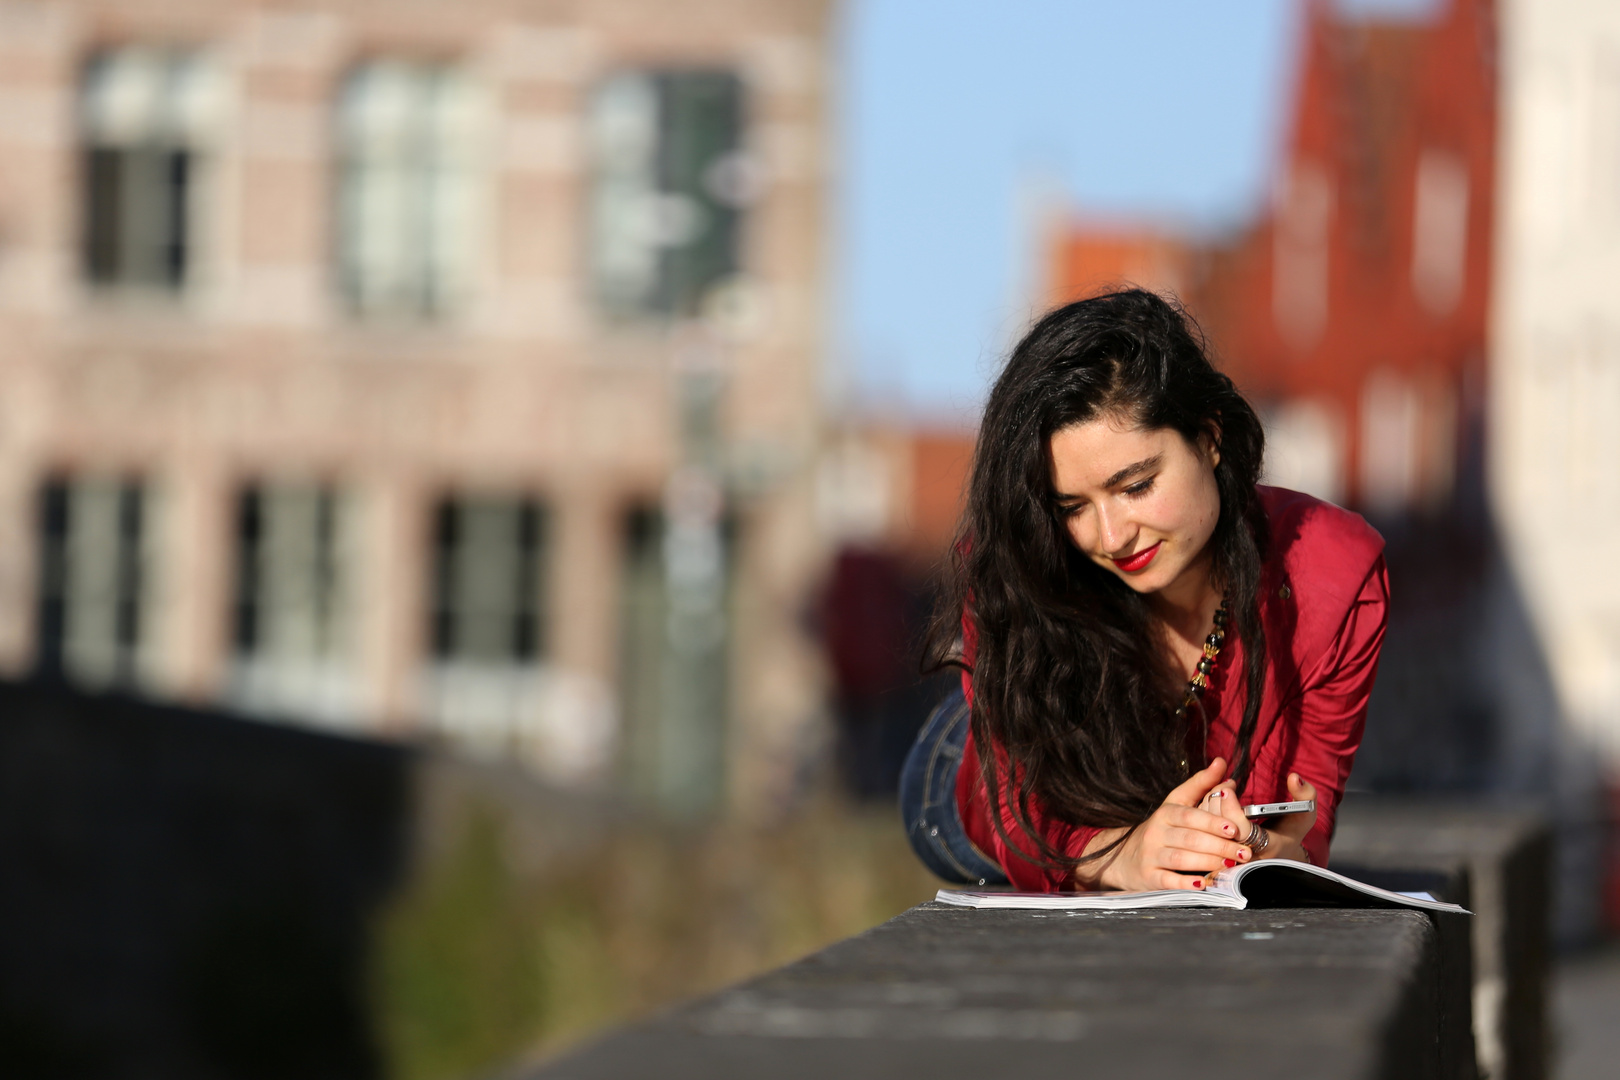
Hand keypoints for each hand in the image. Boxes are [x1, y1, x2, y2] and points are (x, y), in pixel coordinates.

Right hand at [1077, 758, 1256, 891]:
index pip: (1190, 816)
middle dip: (1219, 846)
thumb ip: (1201, 783)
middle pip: (1189, 839)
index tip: (1234, 828)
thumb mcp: (1176, 803)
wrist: (1125, 857)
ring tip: (1231, 865)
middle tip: (1243, 852)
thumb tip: (1221, 762)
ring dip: (1208, 863)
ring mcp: (1151, 856)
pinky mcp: (1149, 877)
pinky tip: (1203, 885)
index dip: (1212, 822)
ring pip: (1181, 859)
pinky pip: (1167, 881)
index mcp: (1166, 813)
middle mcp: (1156, 833)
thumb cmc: (1161, 828)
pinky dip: (1185, 883)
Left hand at [1207, 772, 1317, 863]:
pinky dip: (1204, 818)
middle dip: (1217, 802)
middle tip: (1225, 787)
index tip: (1228, 788)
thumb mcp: (1306, 813)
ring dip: (1209, 807)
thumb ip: (1305, 794)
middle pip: (1220, 829)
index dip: (1231, 809)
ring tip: (1221, 794)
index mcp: (1268, 847)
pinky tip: (1214, 807)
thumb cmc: (1292, 831)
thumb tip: (1295, 778)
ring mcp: (1230, 860)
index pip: (1242, 831)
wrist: (1281, 853)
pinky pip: (1202, 835)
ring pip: (1207, 831)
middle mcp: (1246, 858)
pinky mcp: (1217, 858)